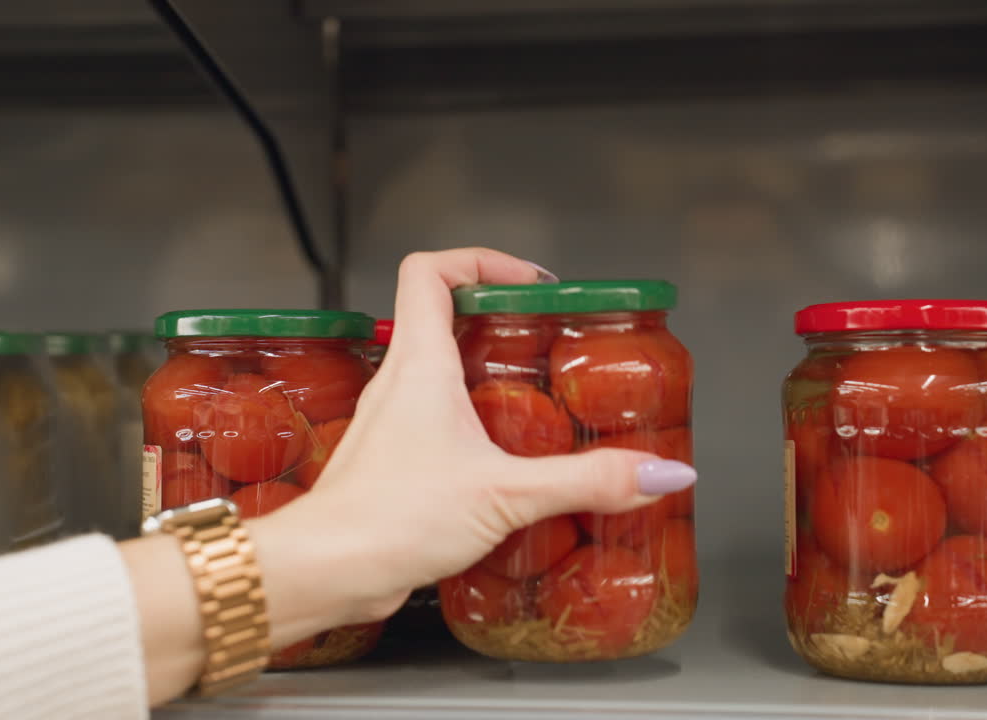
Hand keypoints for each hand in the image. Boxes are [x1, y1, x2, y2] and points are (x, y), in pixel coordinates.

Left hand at [250, 248, 696, 634]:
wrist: (327, 570)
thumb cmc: (388, 519)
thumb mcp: (506, 494)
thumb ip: (588, 481)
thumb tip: (659, 471)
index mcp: (420, 364)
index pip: (431, 270)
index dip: (482, 262)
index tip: (531, 286)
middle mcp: (399, 382)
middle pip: (440, 315)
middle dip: (498, 319)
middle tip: (546, 340)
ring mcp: (391, 420)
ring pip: (437, 369)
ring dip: (484, 372)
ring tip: (535, 398)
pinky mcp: (392, 460)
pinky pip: (432, 419)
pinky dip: (470, 421)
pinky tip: (503, 458)